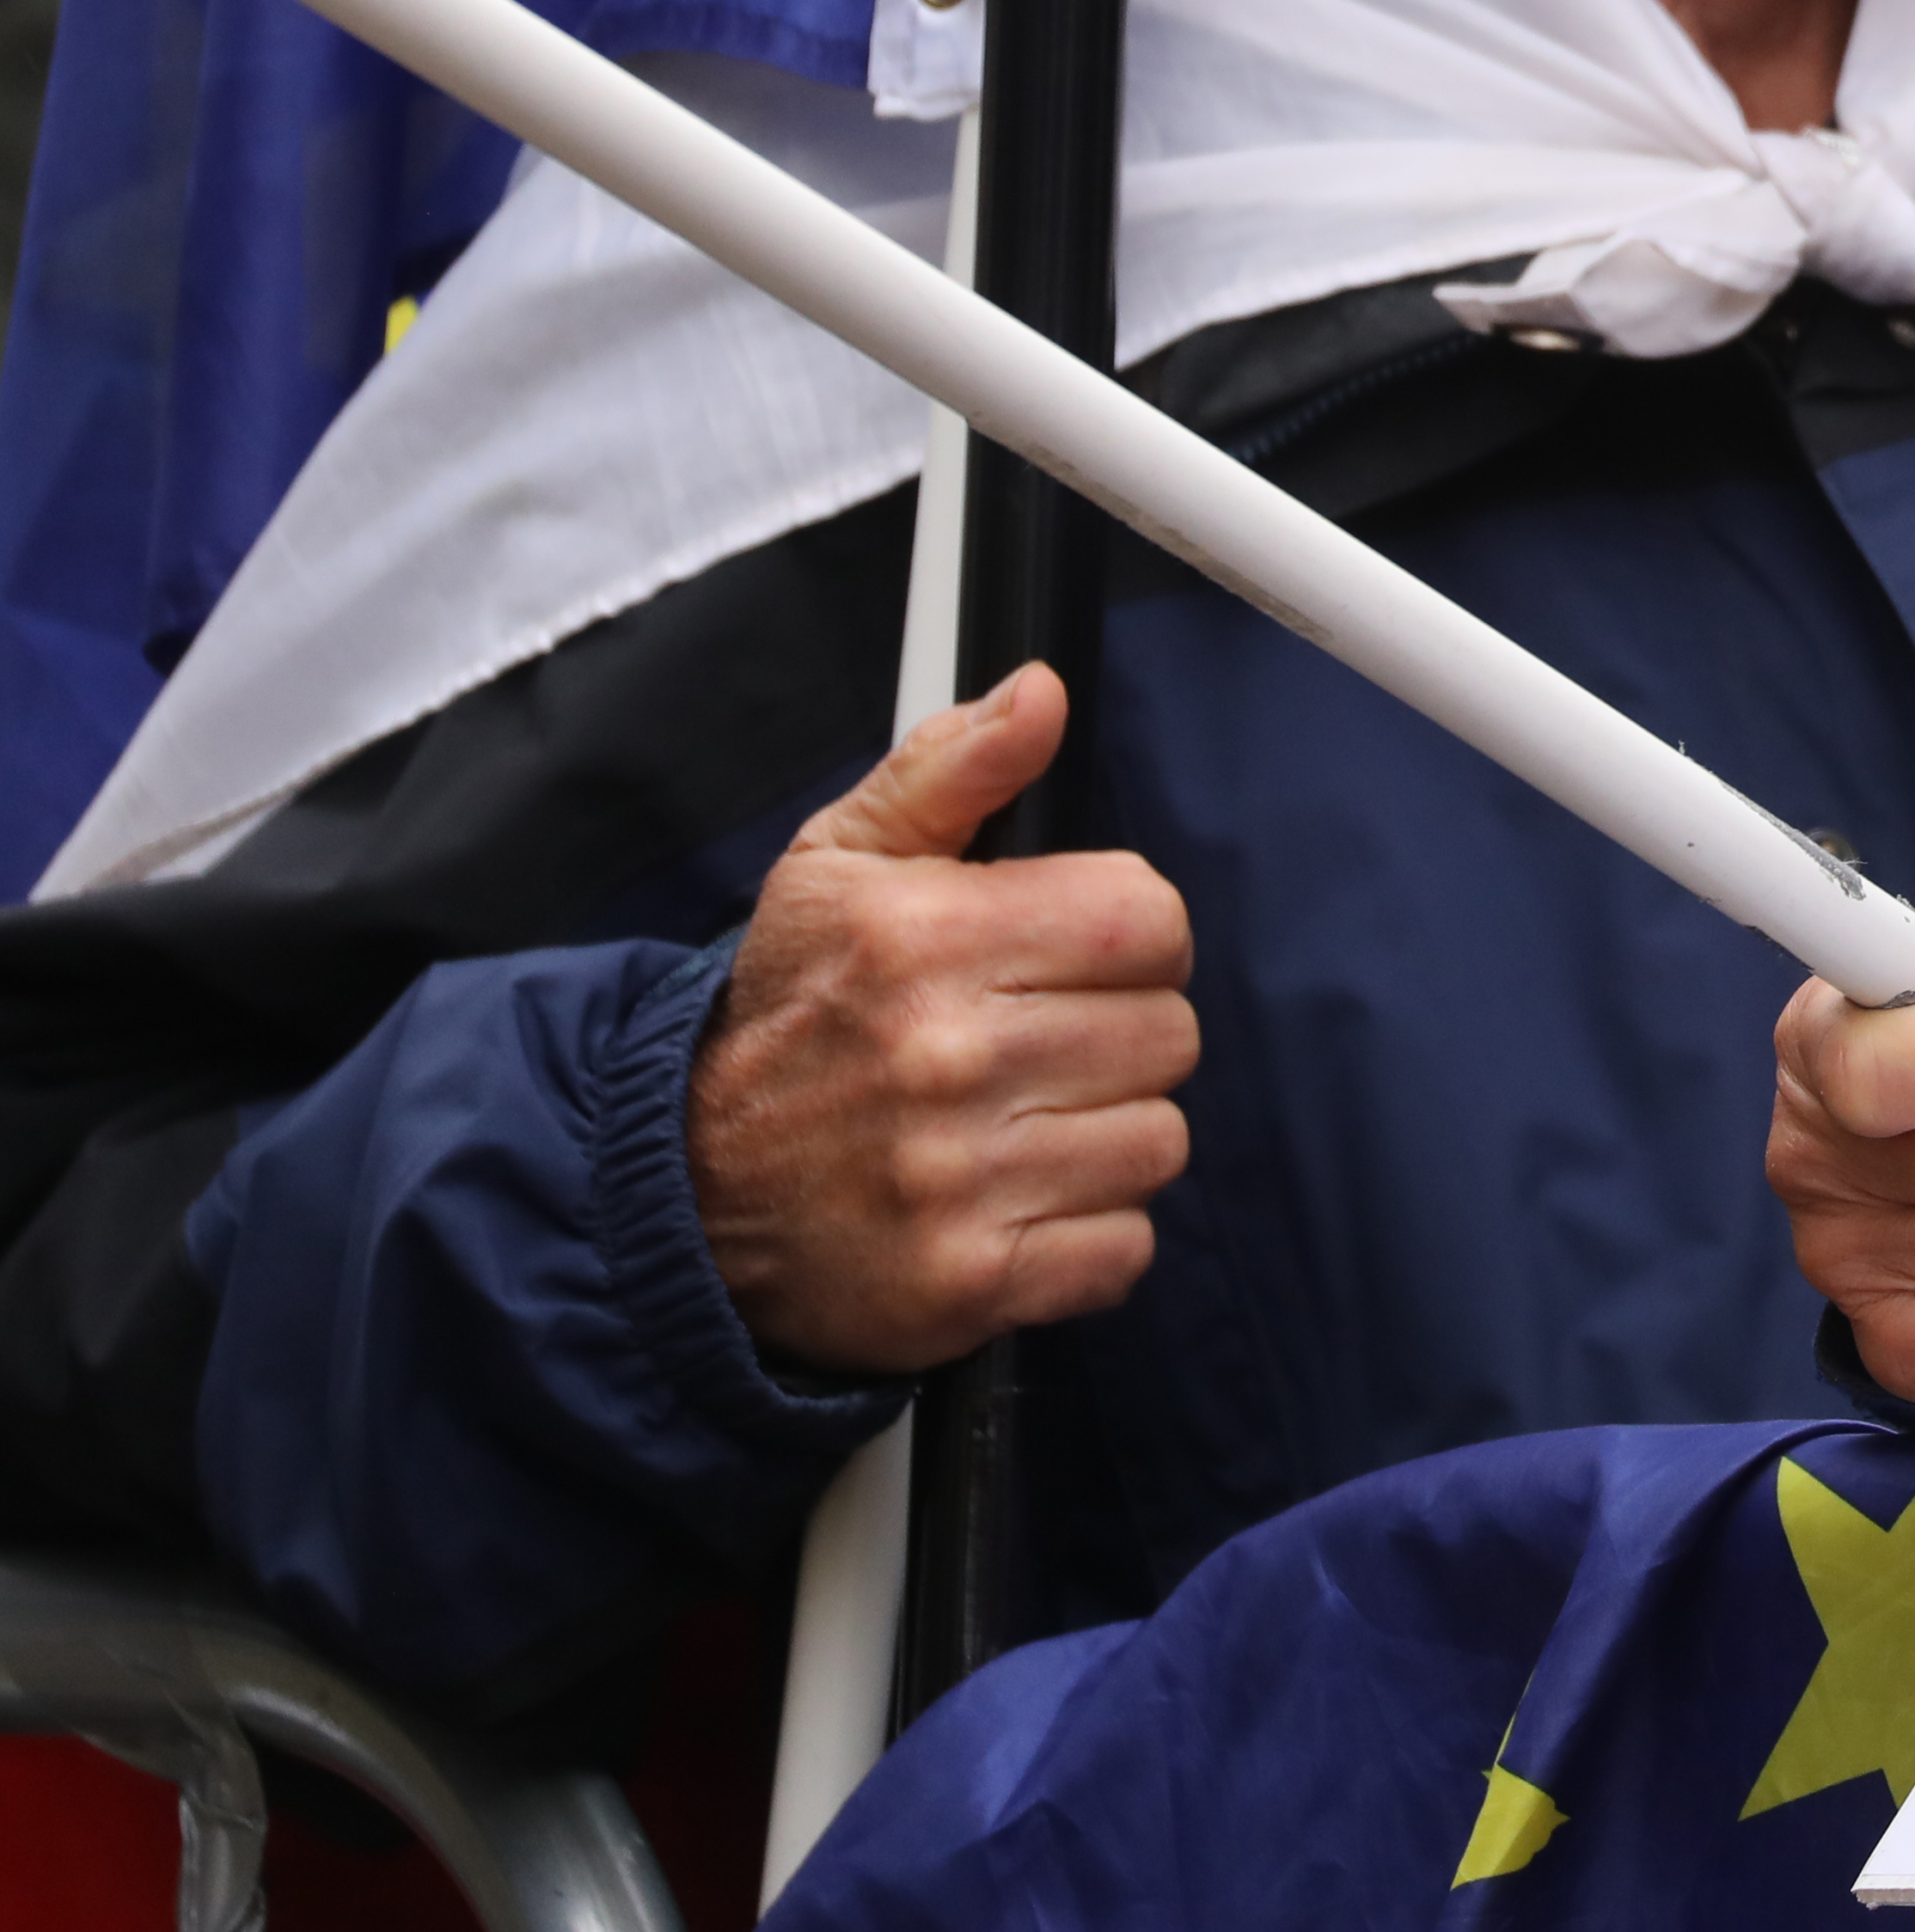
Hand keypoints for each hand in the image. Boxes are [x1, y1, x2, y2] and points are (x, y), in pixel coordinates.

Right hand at [689, 669, 1198, 1375]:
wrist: (683, 1196)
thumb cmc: (786, 1019)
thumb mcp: (839, 865)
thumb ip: (952, 769)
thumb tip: (1041, 695)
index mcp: (926, 939)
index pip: (1148, 918)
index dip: (1129, 935)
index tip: (1073, 957)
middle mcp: (945, 1056)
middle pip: (1169, 1032)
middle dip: (1118, 1035)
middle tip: (1038, 1046)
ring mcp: (958, 1179)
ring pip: (1158, 1138)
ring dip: (1109, 1133)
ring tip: (1026, 1124)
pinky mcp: (968, 1282)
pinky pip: (1124, 1245)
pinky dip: (1090, 1232)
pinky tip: (1020, 1200)